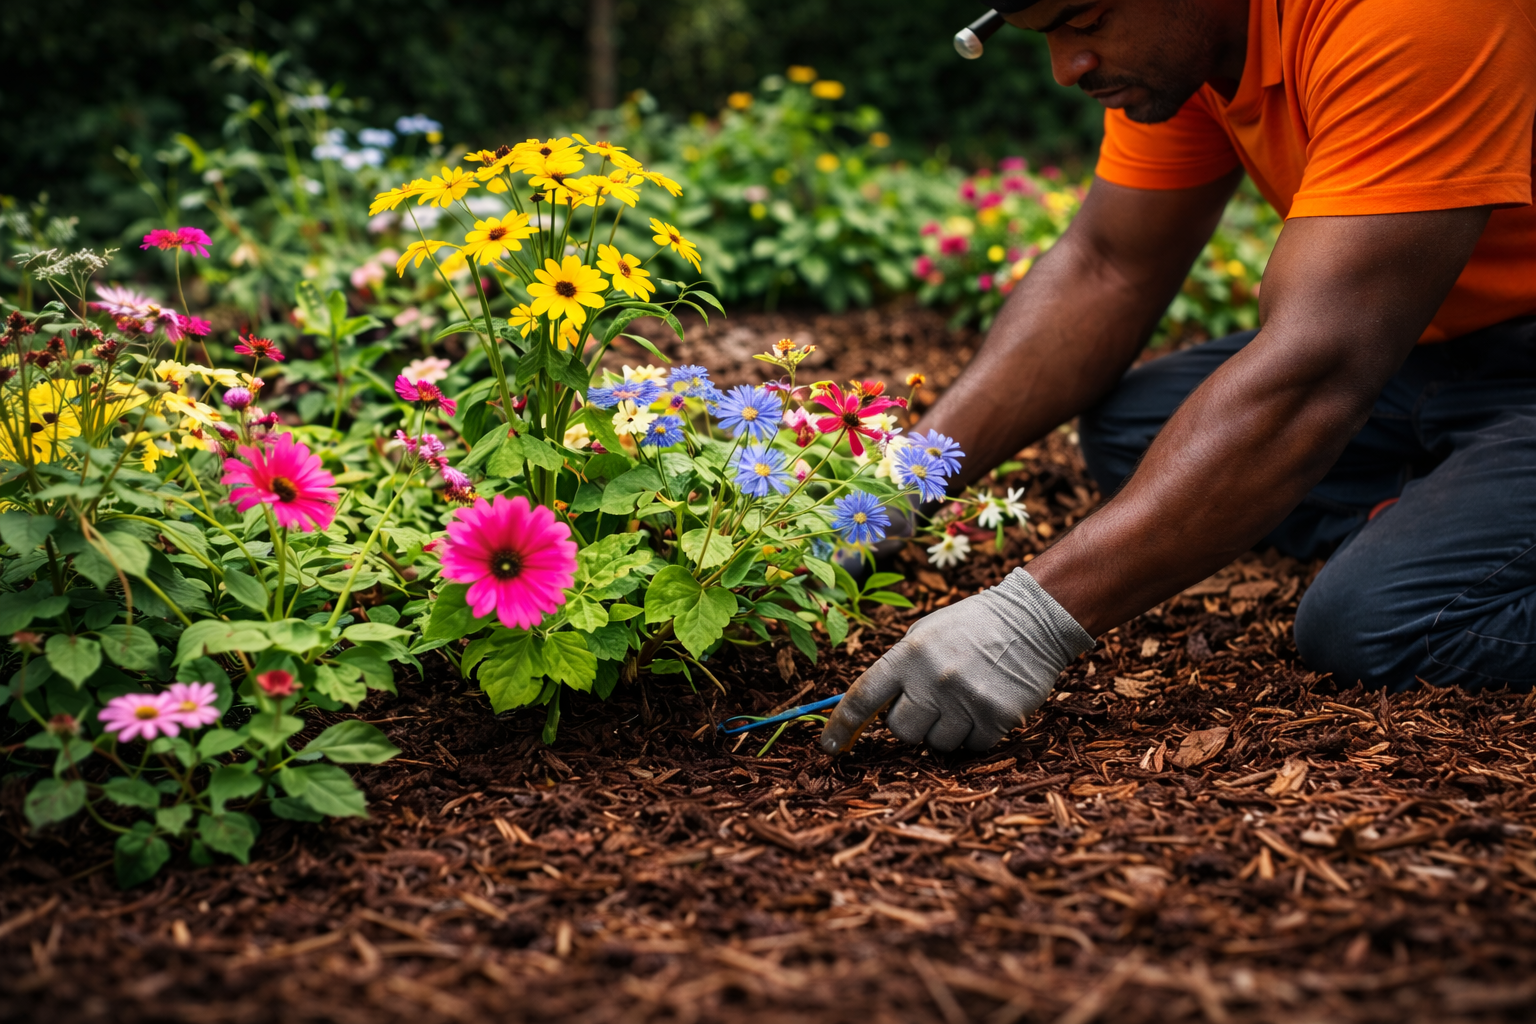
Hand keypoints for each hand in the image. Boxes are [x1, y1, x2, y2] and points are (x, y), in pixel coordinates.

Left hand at [818, 568, 1093, 752]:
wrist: (1031, 619)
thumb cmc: (971, 627)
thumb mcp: (924, 634)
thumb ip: (898, 670)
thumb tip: (870, 711)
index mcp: (908, 655)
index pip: (863, 697)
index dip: (841, 725)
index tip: (829, 745)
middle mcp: (933, 679)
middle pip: (902, 731)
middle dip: (912, 722)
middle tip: (932, 701)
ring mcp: (965, 700)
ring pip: (937, 743)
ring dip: (947, 729)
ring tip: (964, 698)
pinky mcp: (997, 717)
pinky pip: (972, 747)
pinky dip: (977, 734)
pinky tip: (986, 704)